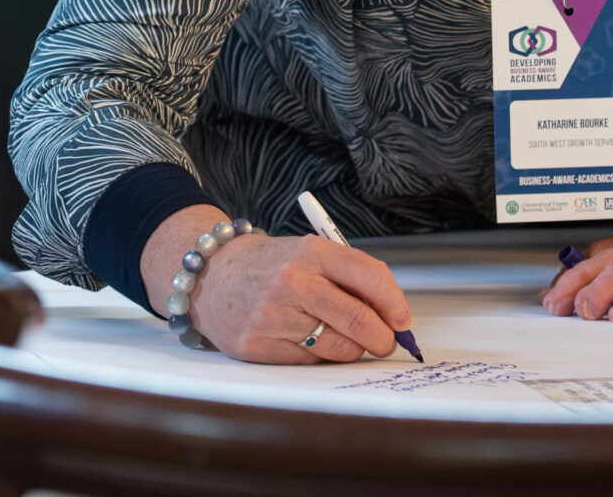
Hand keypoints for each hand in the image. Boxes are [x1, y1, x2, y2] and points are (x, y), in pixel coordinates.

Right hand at [142, 206, 412, 364]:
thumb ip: (349, 278)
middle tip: (385, 341)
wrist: (210, 276)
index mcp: (311, 252)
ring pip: (338, 346)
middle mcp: (292, 282)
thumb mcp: (308, 254)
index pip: (370, 276)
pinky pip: (310, 360)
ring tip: (346, 339)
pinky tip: (310, 340)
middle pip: (358, 319)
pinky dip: (321, 356)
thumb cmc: (269, 267)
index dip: (395, 303)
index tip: (402, 320)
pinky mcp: (258, 344)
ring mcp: (273, 315)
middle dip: (382, 337)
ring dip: (353, 349)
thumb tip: (393, 315)